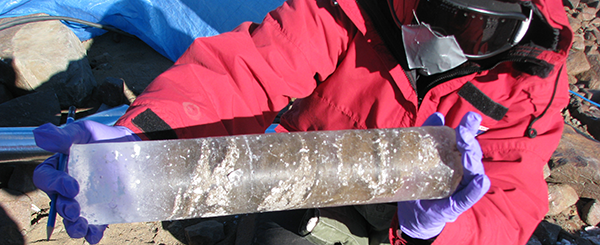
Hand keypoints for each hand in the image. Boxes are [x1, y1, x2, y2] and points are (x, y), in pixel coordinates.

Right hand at [33, 120, 139, 243]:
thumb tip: (39, 134)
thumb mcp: (84, 132)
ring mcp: (84, 200)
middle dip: (65, 209)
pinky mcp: (100, 209)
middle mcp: (67, 188)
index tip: (72, 186)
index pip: (46, 178)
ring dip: (74, 226)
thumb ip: (63, 135)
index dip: (55, 183)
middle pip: (58, 203)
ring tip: (81, 227)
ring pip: (72, 219)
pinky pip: (93, 225)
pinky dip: (92, 233)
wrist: (130, 145)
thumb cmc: (101, 137)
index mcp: (57, 168)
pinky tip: (95, 234)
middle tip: (74, 210)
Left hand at [396, 112, 490, 238]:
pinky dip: (475, 191)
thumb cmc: (422, 185)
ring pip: (472, 175)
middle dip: (469, 143)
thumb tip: (439, 116)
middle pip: (471, 156)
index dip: (470, 129)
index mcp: (456, 161)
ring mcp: (459, 190)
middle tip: (464, 131)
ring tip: (468, 152)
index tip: (472, 116)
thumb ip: (432, 138)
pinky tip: (482, 181)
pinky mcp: (454, 207)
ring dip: (472, 162)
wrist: (413, 215)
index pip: (465, 143)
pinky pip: (466, 198)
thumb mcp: (424, 160)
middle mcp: (462, 174)